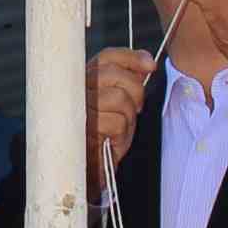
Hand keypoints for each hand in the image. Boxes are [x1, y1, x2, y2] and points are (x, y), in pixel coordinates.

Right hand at [85, 49, 152, 198]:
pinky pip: (116, 122)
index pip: (106, 57)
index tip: (151, 65)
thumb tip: (149, 62)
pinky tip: (112, 141)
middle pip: (115, 74)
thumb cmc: (106, 134)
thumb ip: (129, 81)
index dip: (131, 57)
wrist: (90, 170)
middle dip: (136, 91)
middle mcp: (76, 90)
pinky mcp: (81, 130)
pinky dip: (121, 134)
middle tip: (136, 109)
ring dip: (128, 117)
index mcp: (83, 79)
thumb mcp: (121, 104)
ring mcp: (76, 109)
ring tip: (120, 129)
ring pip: (119, 97)